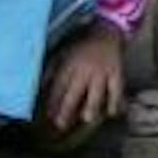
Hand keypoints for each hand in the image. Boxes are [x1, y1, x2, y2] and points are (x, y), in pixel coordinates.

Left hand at [37, 23, 125, 139]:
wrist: (107, 31)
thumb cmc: (82, 46)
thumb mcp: (62, 53)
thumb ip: (51, 70)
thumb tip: (40, 87)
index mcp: (69, 65)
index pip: (58, 87)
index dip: (52, 103)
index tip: (49, 115)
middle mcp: (84, 70)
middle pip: (74, 93)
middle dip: (67, 110)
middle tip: (61, 125)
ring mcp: (101, 72)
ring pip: (96, 93)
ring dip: (91, 107)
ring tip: (86, 119)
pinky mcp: (117, 73)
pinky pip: (116, 90)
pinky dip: (115, 102)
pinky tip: (111, 113)